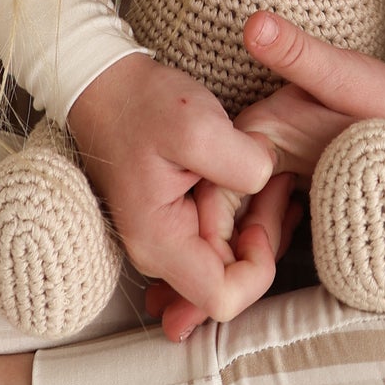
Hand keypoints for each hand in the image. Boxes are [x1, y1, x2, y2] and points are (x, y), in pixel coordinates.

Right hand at [64, 51, 280, 328]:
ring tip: (274, 175)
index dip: (258, 267)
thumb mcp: (197, 125)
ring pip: (228, 261)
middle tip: (278, 182)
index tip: (262, 211)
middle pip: (229, 282)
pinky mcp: (175, 220)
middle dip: (264, 238)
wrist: (106, 86)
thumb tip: (266, 183)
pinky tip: (260, 178)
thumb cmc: (143, 104)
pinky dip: (246, 215)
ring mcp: (166, 238)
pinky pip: (220, 237)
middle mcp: (160, 252)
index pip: (223, 299)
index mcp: (161, 241)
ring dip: (258, 224)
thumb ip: (241, 164)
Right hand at [144, 11, 384, 341]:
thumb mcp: (351, 79)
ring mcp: (287, 175)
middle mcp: (270, 150)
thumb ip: (303, 55)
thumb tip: (257, 23)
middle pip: (223, 212)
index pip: (222, 179)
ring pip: (240, 230)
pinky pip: (266, 234)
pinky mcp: (307, 195)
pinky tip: (237, 302)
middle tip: (178, 324)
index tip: (199, 277)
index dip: (208, 227)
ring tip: (190, 328)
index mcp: (270, 124)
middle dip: (200, 266)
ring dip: (217, 275)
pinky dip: (247, 266)